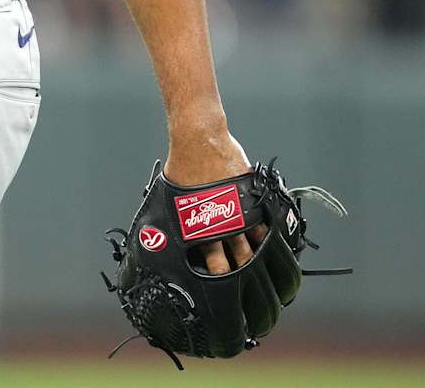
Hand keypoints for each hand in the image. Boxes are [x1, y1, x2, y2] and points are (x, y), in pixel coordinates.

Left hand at [163, 130, 268, 275]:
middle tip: (241, 284)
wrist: (200, 139)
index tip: (218, 282)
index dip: (216, 272)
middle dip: (238, 271)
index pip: (209, 257)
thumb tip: (157, 228)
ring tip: (257, 269)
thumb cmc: (183, 164)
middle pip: (233, 255)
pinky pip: (260, 220)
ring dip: (253, 256)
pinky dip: (264, 232)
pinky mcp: (248, 196)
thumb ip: (174, 214)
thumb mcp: (170, 195)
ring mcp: (236, 208)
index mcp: (198, 224)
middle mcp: (220, 220)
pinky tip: (267, 241)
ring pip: (249, 241)